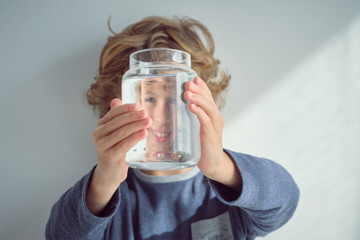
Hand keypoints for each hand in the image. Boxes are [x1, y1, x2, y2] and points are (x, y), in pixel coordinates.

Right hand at [86, 98, 151, 214]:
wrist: (110, 172)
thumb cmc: (116, 150)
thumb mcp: (117, 133)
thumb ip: (118, 118)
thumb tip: (117, 100)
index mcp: (101, 126)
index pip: (114, 113)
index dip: (126, 108)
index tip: (138, 106)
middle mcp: (98, 134)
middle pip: (118, 122)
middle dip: (134, 117)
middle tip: (146, 114)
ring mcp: (102, 145)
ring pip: (121, 132)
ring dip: (136, 126)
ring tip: (148, 122)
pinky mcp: (109, 156)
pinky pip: (124, 144)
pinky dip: (135, 138)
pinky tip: (144, 133)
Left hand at [184, 77, 240, 189]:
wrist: (213, 164)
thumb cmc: (203, 146)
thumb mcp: (197, 129)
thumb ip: (191, 119)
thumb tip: (178, 109)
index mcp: (212, 115)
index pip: (208, 97)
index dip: (202, 87)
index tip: (194, 78)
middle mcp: (216, 118)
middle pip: (208, 100)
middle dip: (198, 90)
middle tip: (188, 82)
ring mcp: (214, 126)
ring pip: (208, 108)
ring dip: (198, 98)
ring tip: (188, 92)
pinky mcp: (211, 135)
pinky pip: (206, 121)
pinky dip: (199, 113)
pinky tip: (191, 107)